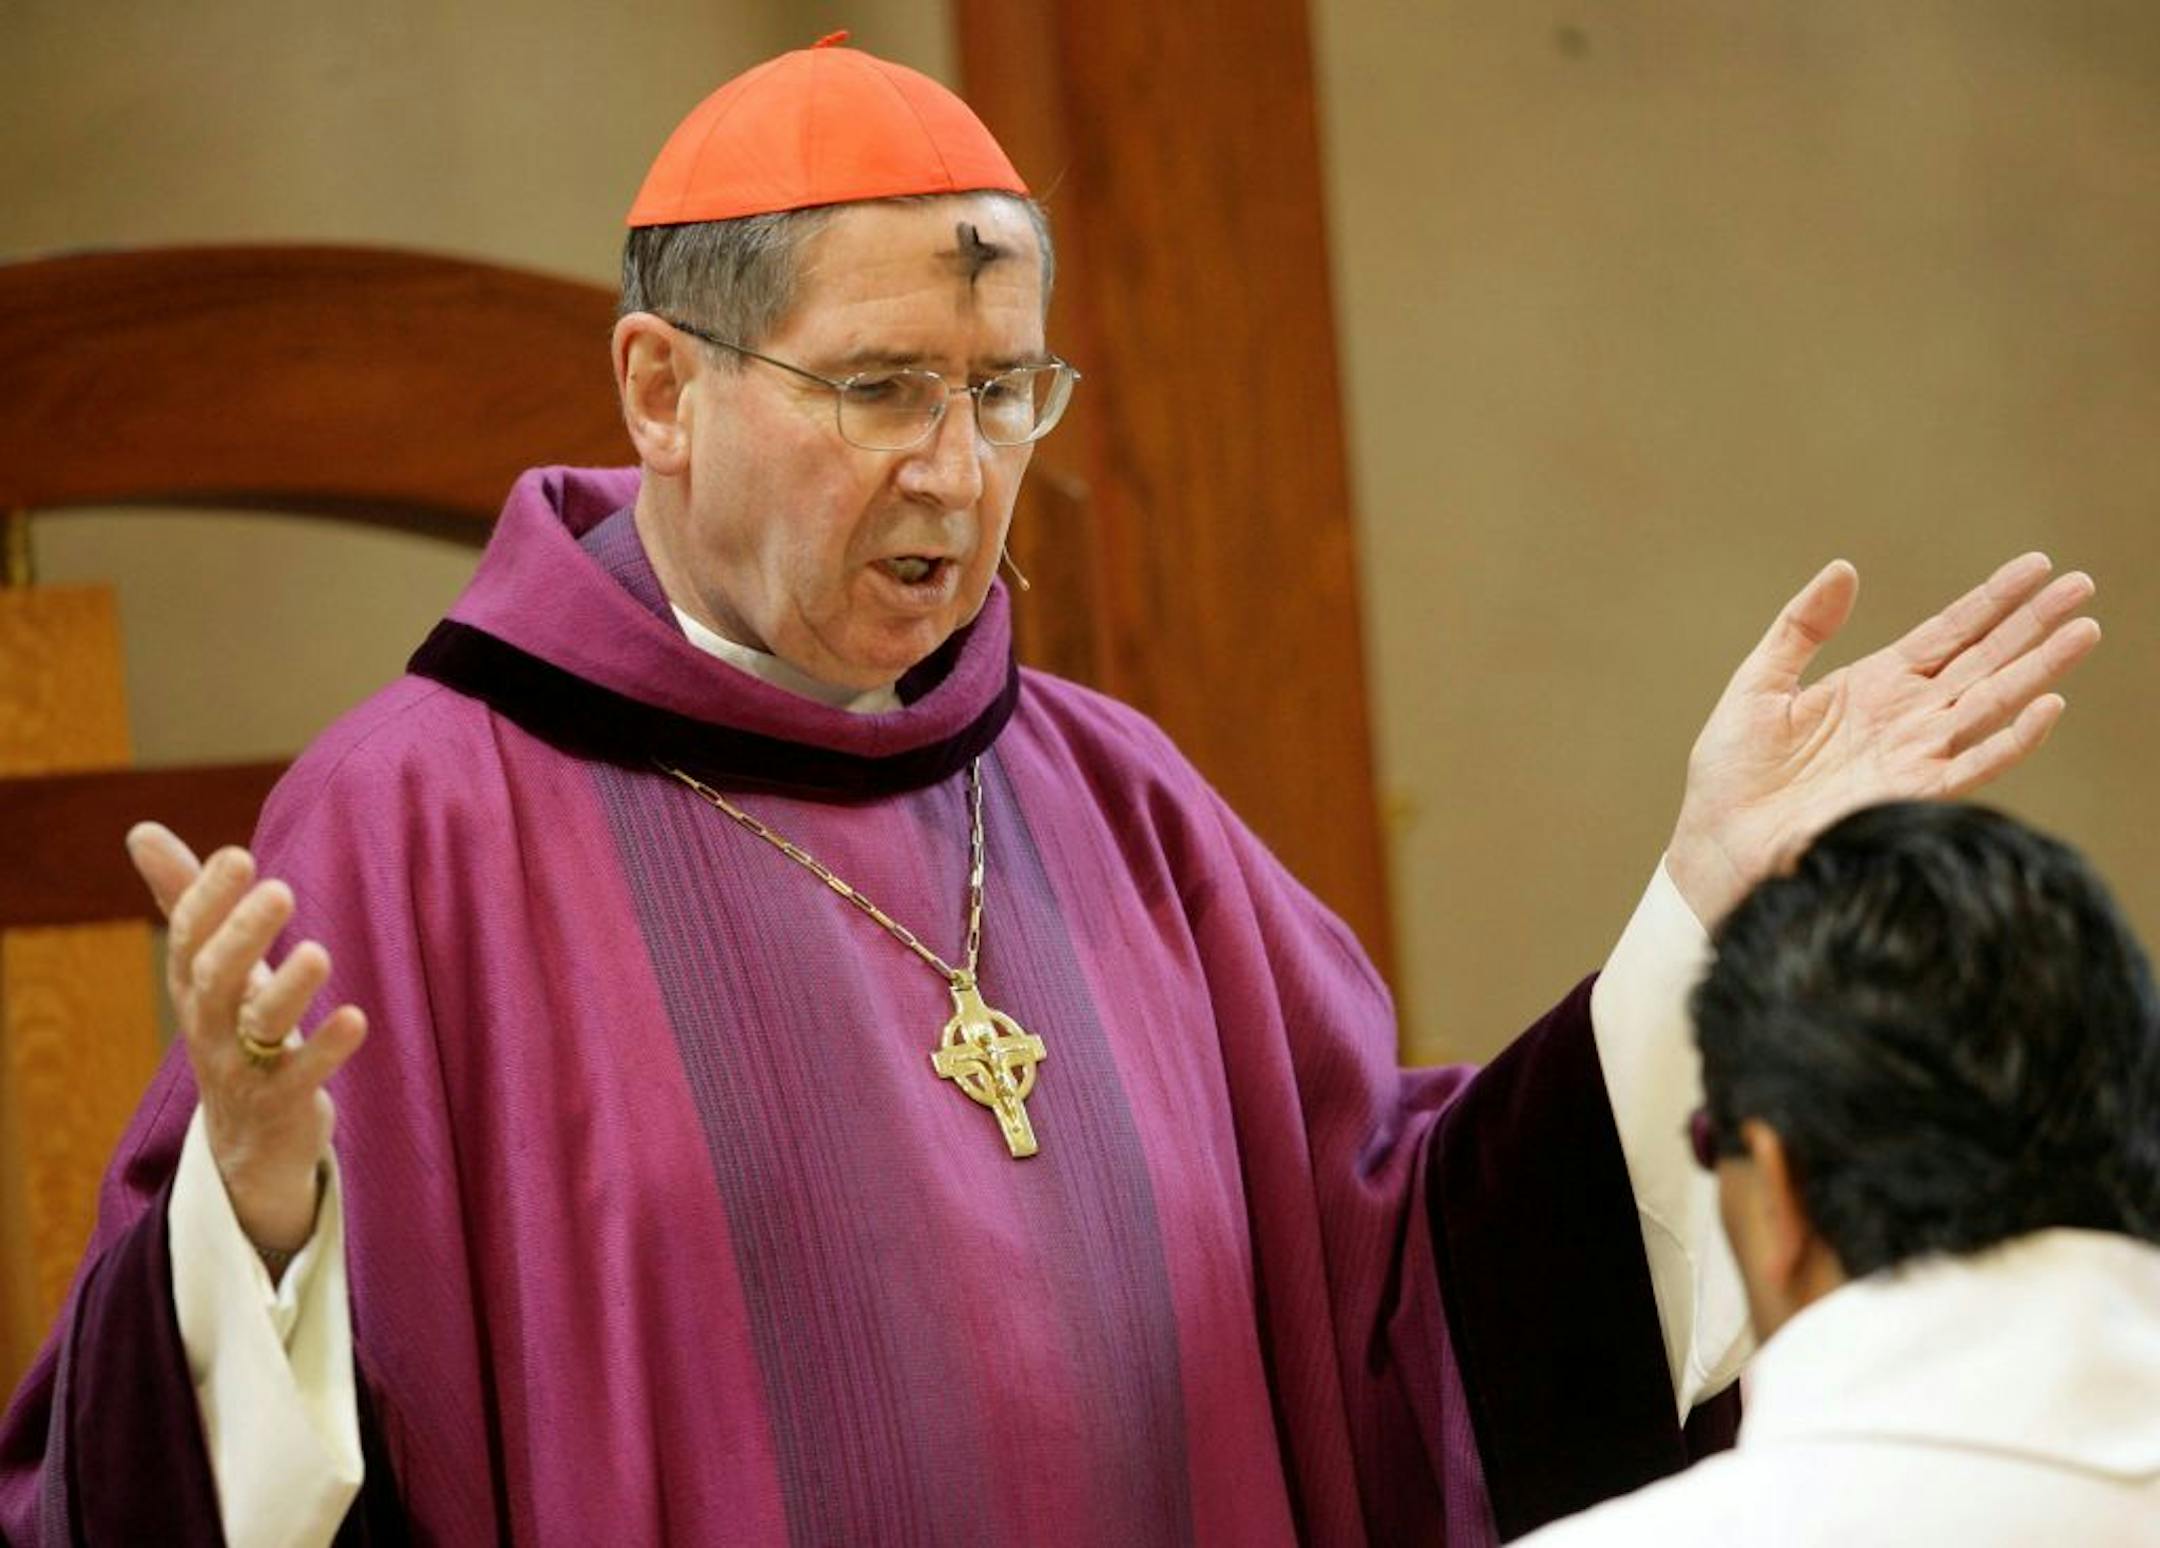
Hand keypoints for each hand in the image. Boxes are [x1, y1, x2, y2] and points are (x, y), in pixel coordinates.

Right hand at [127, 824, 367, 1252]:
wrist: (247, 1137)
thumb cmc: (232, 1026)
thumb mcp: (207, 965)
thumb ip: (184, 899)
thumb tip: (140, 829)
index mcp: (194, 984)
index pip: (191, 936)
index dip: (208, 897)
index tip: (238, 855)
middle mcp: (210, 1024)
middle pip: (216, 978)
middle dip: (244, 935)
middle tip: (280, 889)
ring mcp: (243, 1067)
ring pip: (258, 1027)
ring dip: (287, 989)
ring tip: (318, 953)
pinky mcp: (283, 1103)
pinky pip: (302, 1076)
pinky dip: (327, 1048)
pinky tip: (356, 1018)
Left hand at [1666, 553, 2100, 925]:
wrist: (1717, 841)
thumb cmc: (1733, 771)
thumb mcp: (1759, 683)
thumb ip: (1800, 627)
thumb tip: (1843, 569)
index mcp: (1875, 685)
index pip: (1949, 633)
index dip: (1993, 600)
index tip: (2037, 566)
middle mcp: (1905, 717)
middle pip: (1984, 661)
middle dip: (2033, 624)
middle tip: (2083, 585)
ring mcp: (1913, 755)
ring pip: (1991, 703)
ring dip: (2038, 669)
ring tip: (2083, 631)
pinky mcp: (1910, 796)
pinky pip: (1972, 765)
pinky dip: (2011, 739)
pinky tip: (2045, 707)